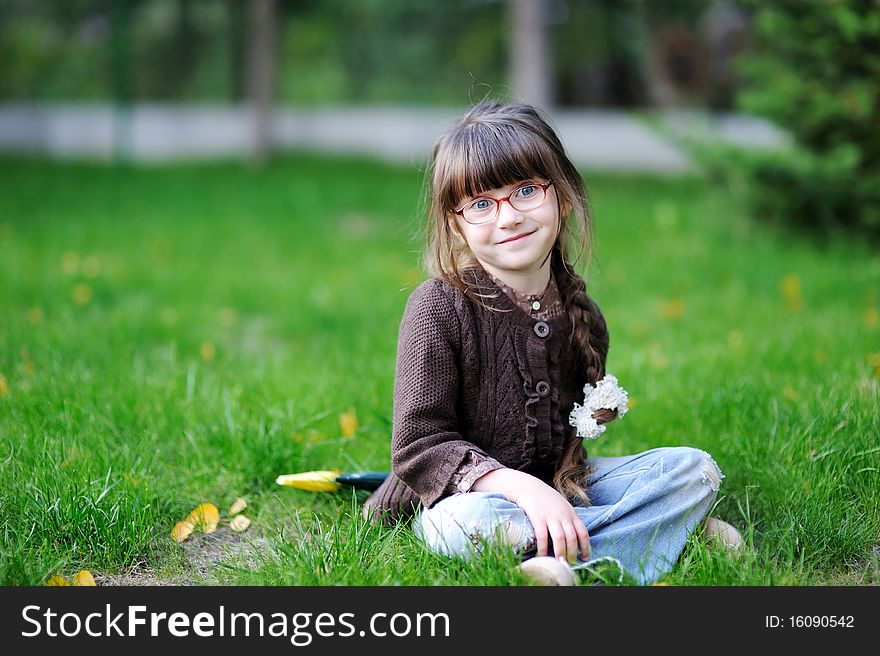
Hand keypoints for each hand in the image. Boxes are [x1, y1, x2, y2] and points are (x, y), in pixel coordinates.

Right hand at [472, 469, 590, 562]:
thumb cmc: (544, 498)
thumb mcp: (562, 505)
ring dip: (561, 553)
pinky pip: (542, 536)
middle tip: (570, 565)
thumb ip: (568, 518)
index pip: (583, 532)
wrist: (527, 486)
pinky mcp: (537, 517)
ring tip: (559, 564)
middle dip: (572, 554)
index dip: (586, 547)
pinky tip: (542, 556)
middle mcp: (563, 515)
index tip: (585, 558)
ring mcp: (550, 516)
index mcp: (571, 513)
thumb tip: (575, 537)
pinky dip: (544, 548)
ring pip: (560, 538)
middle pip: (572, 538)